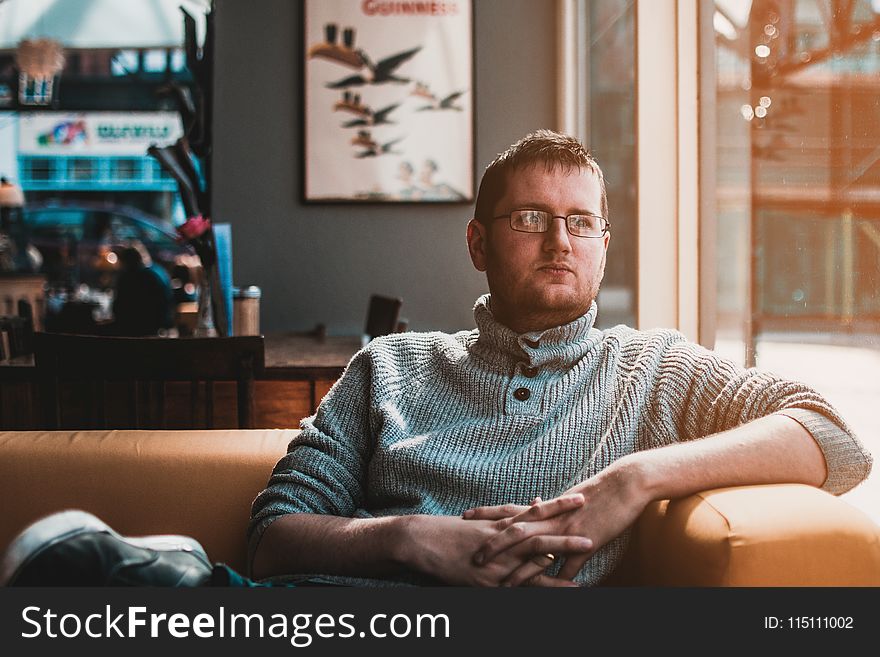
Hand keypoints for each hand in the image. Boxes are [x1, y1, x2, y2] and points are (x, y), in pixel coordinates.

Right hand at [403, 503, 590, 586]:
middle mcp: (501, 540)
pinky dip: (539, 586)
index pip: (535, 512)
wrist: (420, 540)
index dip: (559, 506)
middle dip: (567, 532)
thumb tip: (534, 501)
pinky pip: (518, 584)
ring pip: (533, 558)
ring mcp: (496, 560)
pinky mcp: (489, 580)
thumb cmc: (452, 530)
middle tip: (594, 529)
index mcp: (501, 524)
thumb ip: (509, 513)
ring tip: (585, 555)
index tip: (582, 498)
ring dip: (560, 558)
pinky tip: (559, 588)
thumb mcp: (483, 519)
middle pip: (539, 533)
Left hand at [465, 459, 648, 584]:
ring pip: (538, 553)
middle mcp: (552, 518)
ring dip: (521, 571)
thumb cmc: (598, 489)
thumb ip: (551, 506)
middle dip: (494, 545)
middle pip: (515, 531)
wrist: (625, 483)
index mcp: (546, 508)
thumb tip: (536, 504)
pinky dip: (561, 581)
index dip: (486, 513)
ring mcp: (568, 531)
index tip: (465, 516)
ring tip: (505, 586)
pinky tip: (554, 592)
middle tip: (475, 558)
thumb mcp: (569, 496)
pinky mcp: (588, 542)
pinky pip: (570, 565)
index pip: (509, 510)